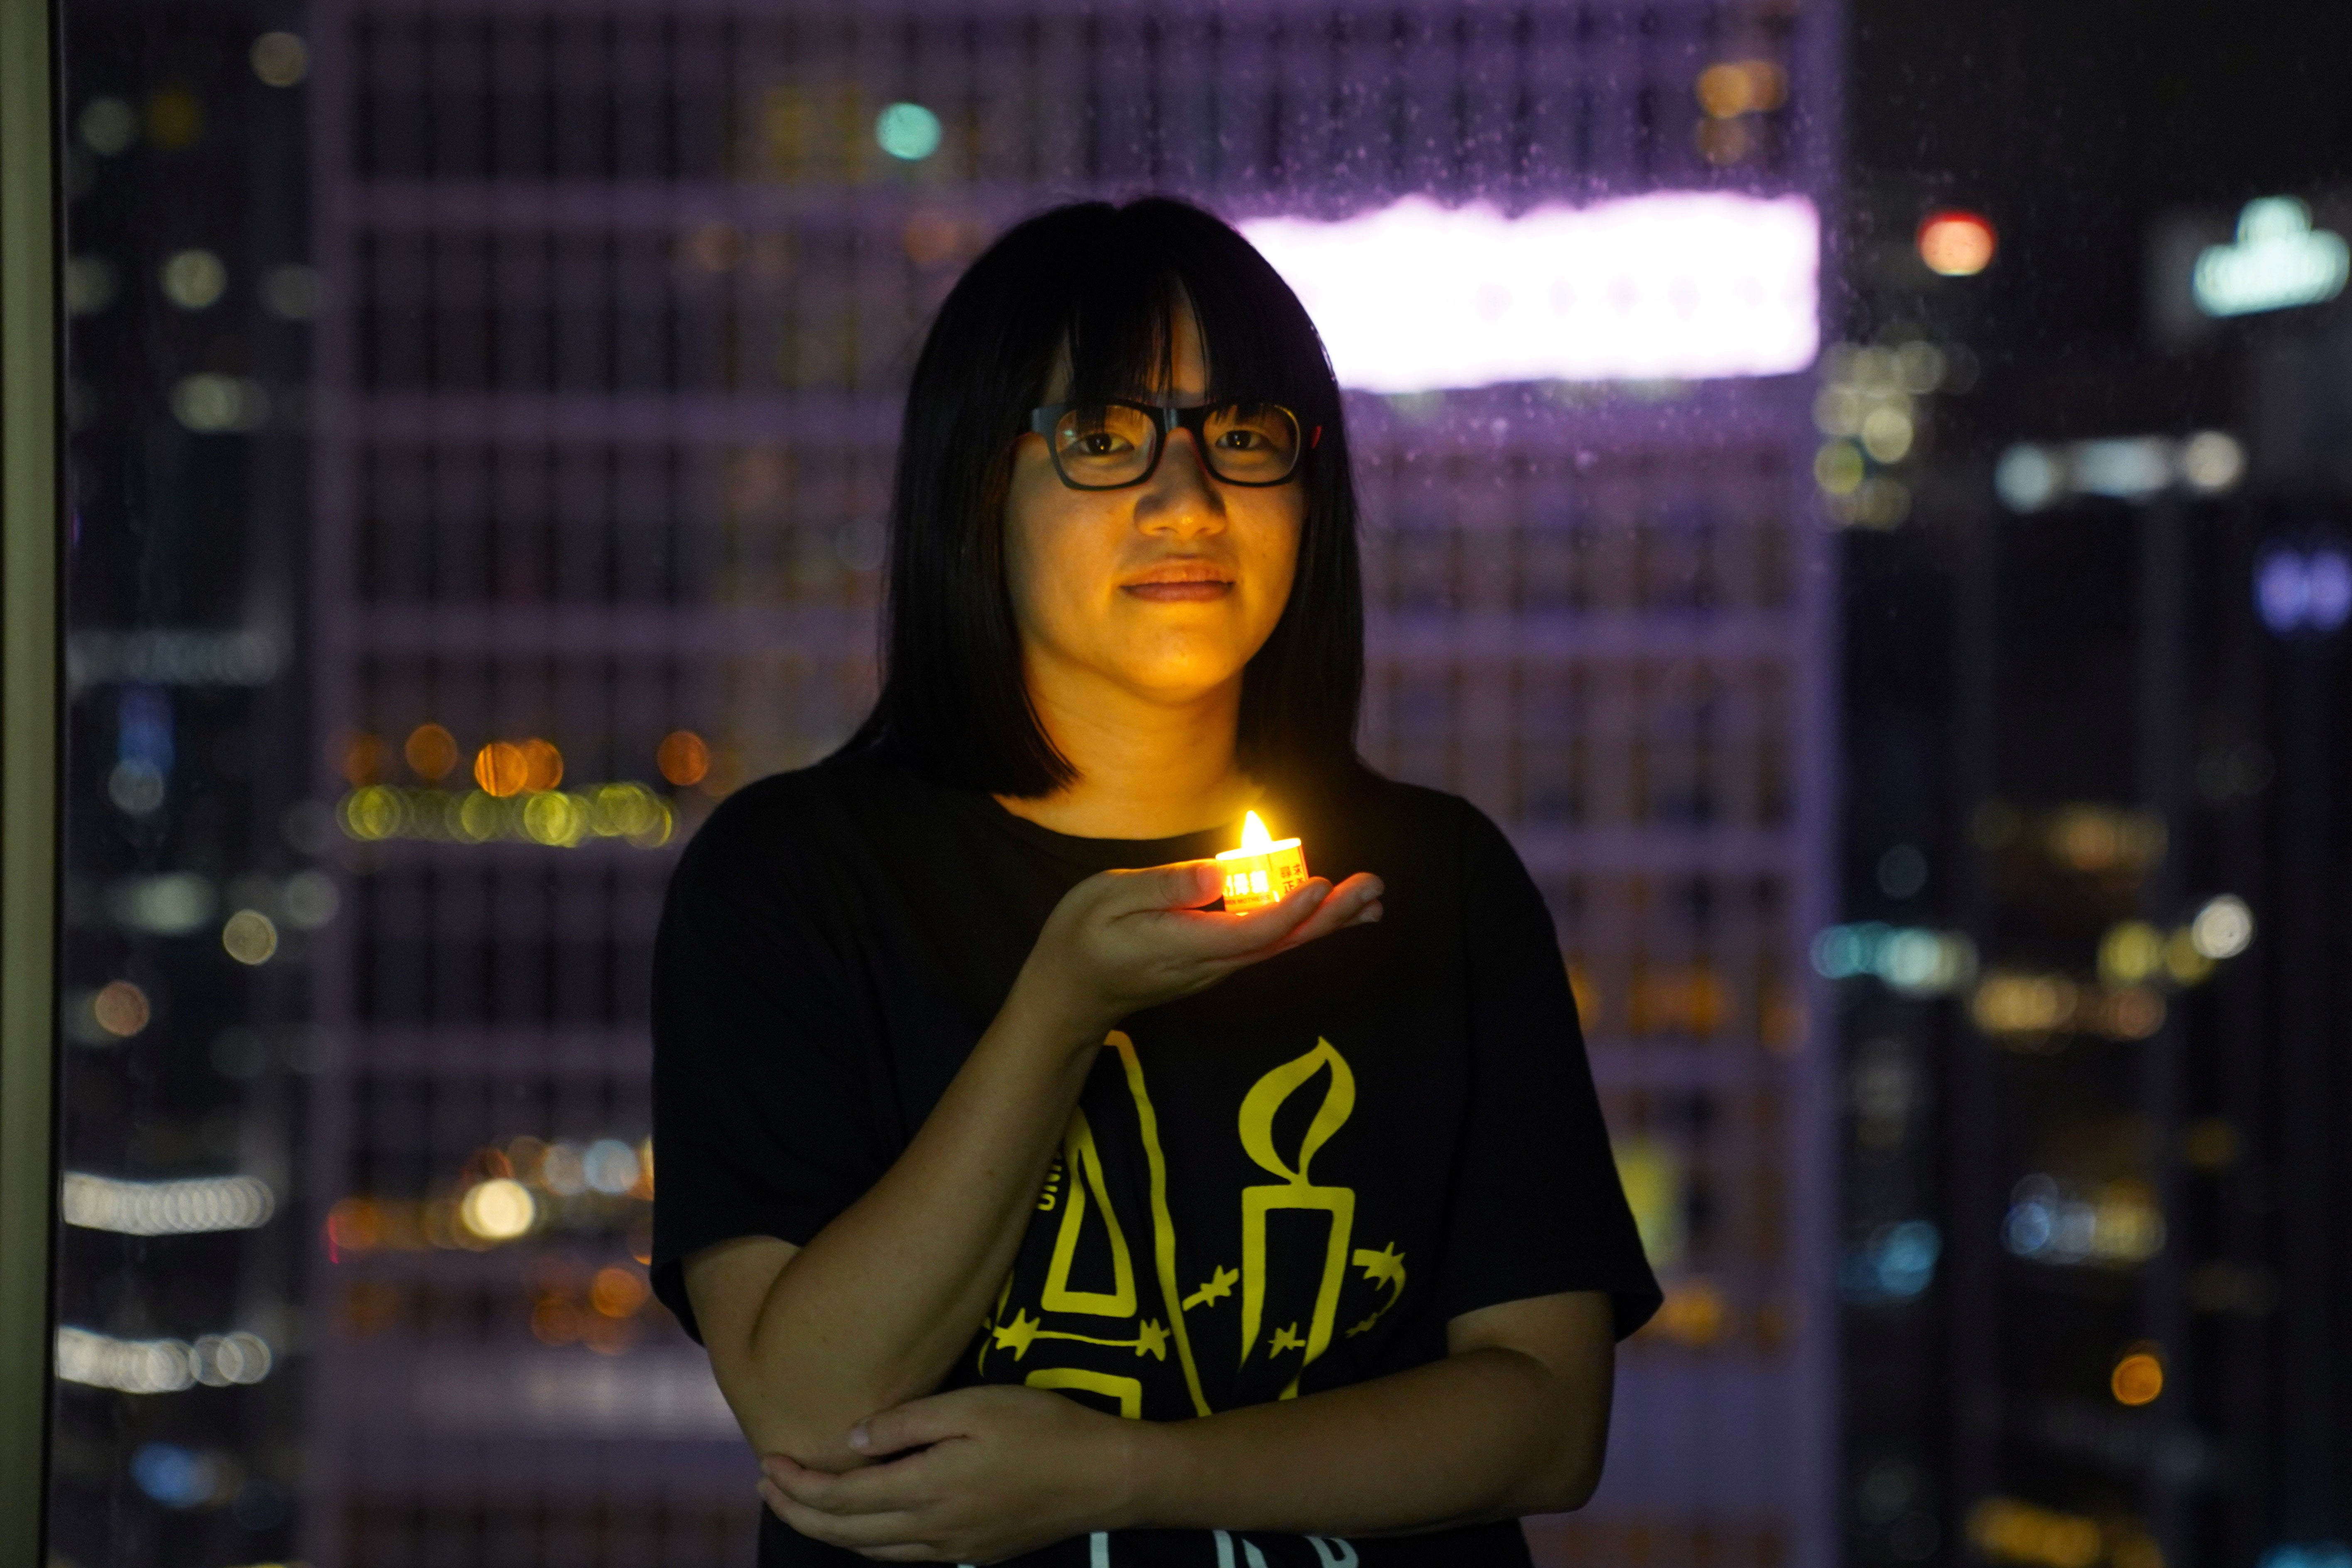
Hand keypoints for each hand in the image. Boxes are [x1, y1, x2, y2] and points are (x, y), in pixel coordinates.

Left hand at [757, 1384, 1149, 1563]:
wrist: (1105, 1476)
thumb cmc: (1042, 1428)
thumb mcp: (973, 1406)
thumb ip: (908, 1424)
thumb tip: (851, 1442)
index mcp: (927, 1489)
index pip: (840, 1499)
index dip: (798, 1485)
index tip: (769, 1463)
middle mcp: (932, 1530)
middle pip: (846, 1533)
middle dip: (799, 1512)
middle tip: (767, 1487)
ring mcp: (954, 1547)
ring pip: (872, 1552)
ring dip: (829, 1531)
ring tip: (802, 1506)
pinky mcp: (973, 1551)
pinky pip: (904, 1556)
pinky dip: (869, 1543)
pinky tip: (865, 1526)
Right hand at [1012, 860, 1384, 1044]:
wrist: (1070, 994)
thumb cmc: (1081, 938)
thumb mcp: (1107, 898)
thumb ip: (1164, 887)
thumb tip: (1217, 875)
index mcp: (1185, 945)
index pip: (1250, 931)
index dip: (1289, 909)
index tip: (1321, 884)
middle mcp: (1211, 963)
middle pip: (1282, 942)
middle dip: (1330, 916)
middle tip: (1375, 890)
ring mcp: (1216, 967)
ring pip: (1281, 946)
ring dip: (1326, 922)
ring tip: (1371, 900)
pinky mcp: (1216, 963)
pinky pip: (1267, 944)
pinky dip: (1302, 926)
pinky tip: (1327, 911)